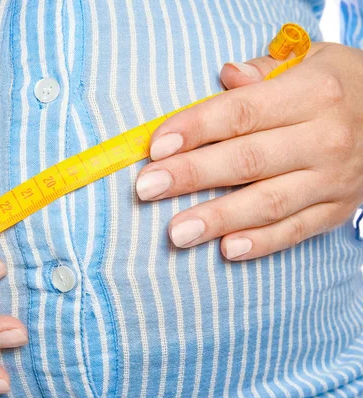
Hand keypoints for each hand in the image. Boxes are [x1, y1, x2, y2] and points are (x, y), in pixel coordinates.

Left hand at [136, 42, 362, 260]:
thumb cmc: (336, 85)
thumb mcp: (309, 60)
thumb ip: (264, 70)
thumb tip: (226, 75)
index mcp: (313, 94)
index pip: (243, 113)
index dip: (196, 129)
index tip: (156, 146)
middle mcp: (326, 139)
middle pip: (248, 160)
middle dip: (192, 176)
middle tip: (147, 189)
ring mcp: (333, 180)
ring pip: (268, 203)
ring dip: (219, 219)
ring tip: (177, 232)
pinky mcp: (336, 210)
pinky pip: (296, 231)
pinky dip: (261, 243)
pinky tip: (227, 250)